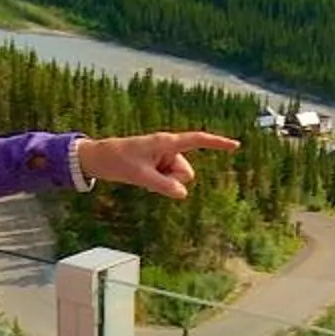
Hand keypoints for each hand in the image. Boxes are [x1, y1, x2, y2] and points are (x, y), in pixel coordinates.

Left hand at [77, 130, 238, 199]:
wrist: (98, 158)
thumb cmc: (117, 160)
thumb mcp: (139, 176)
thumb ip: (163, 186)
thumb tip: (183, 194)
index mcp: (166, 143)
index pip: (197, 141)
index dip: (217, 143)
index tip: (236, 145)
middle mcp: (168, 148)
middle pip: (187, 171)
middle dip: (174, 179)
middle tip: (149, 176)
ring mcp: (164, 157)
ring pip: (178, 178)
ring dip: (164, 182)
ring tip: (143, 176)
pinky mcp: (159, 165)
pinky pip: (169, 180)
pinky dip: (160, 183)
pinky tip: (143, 177)